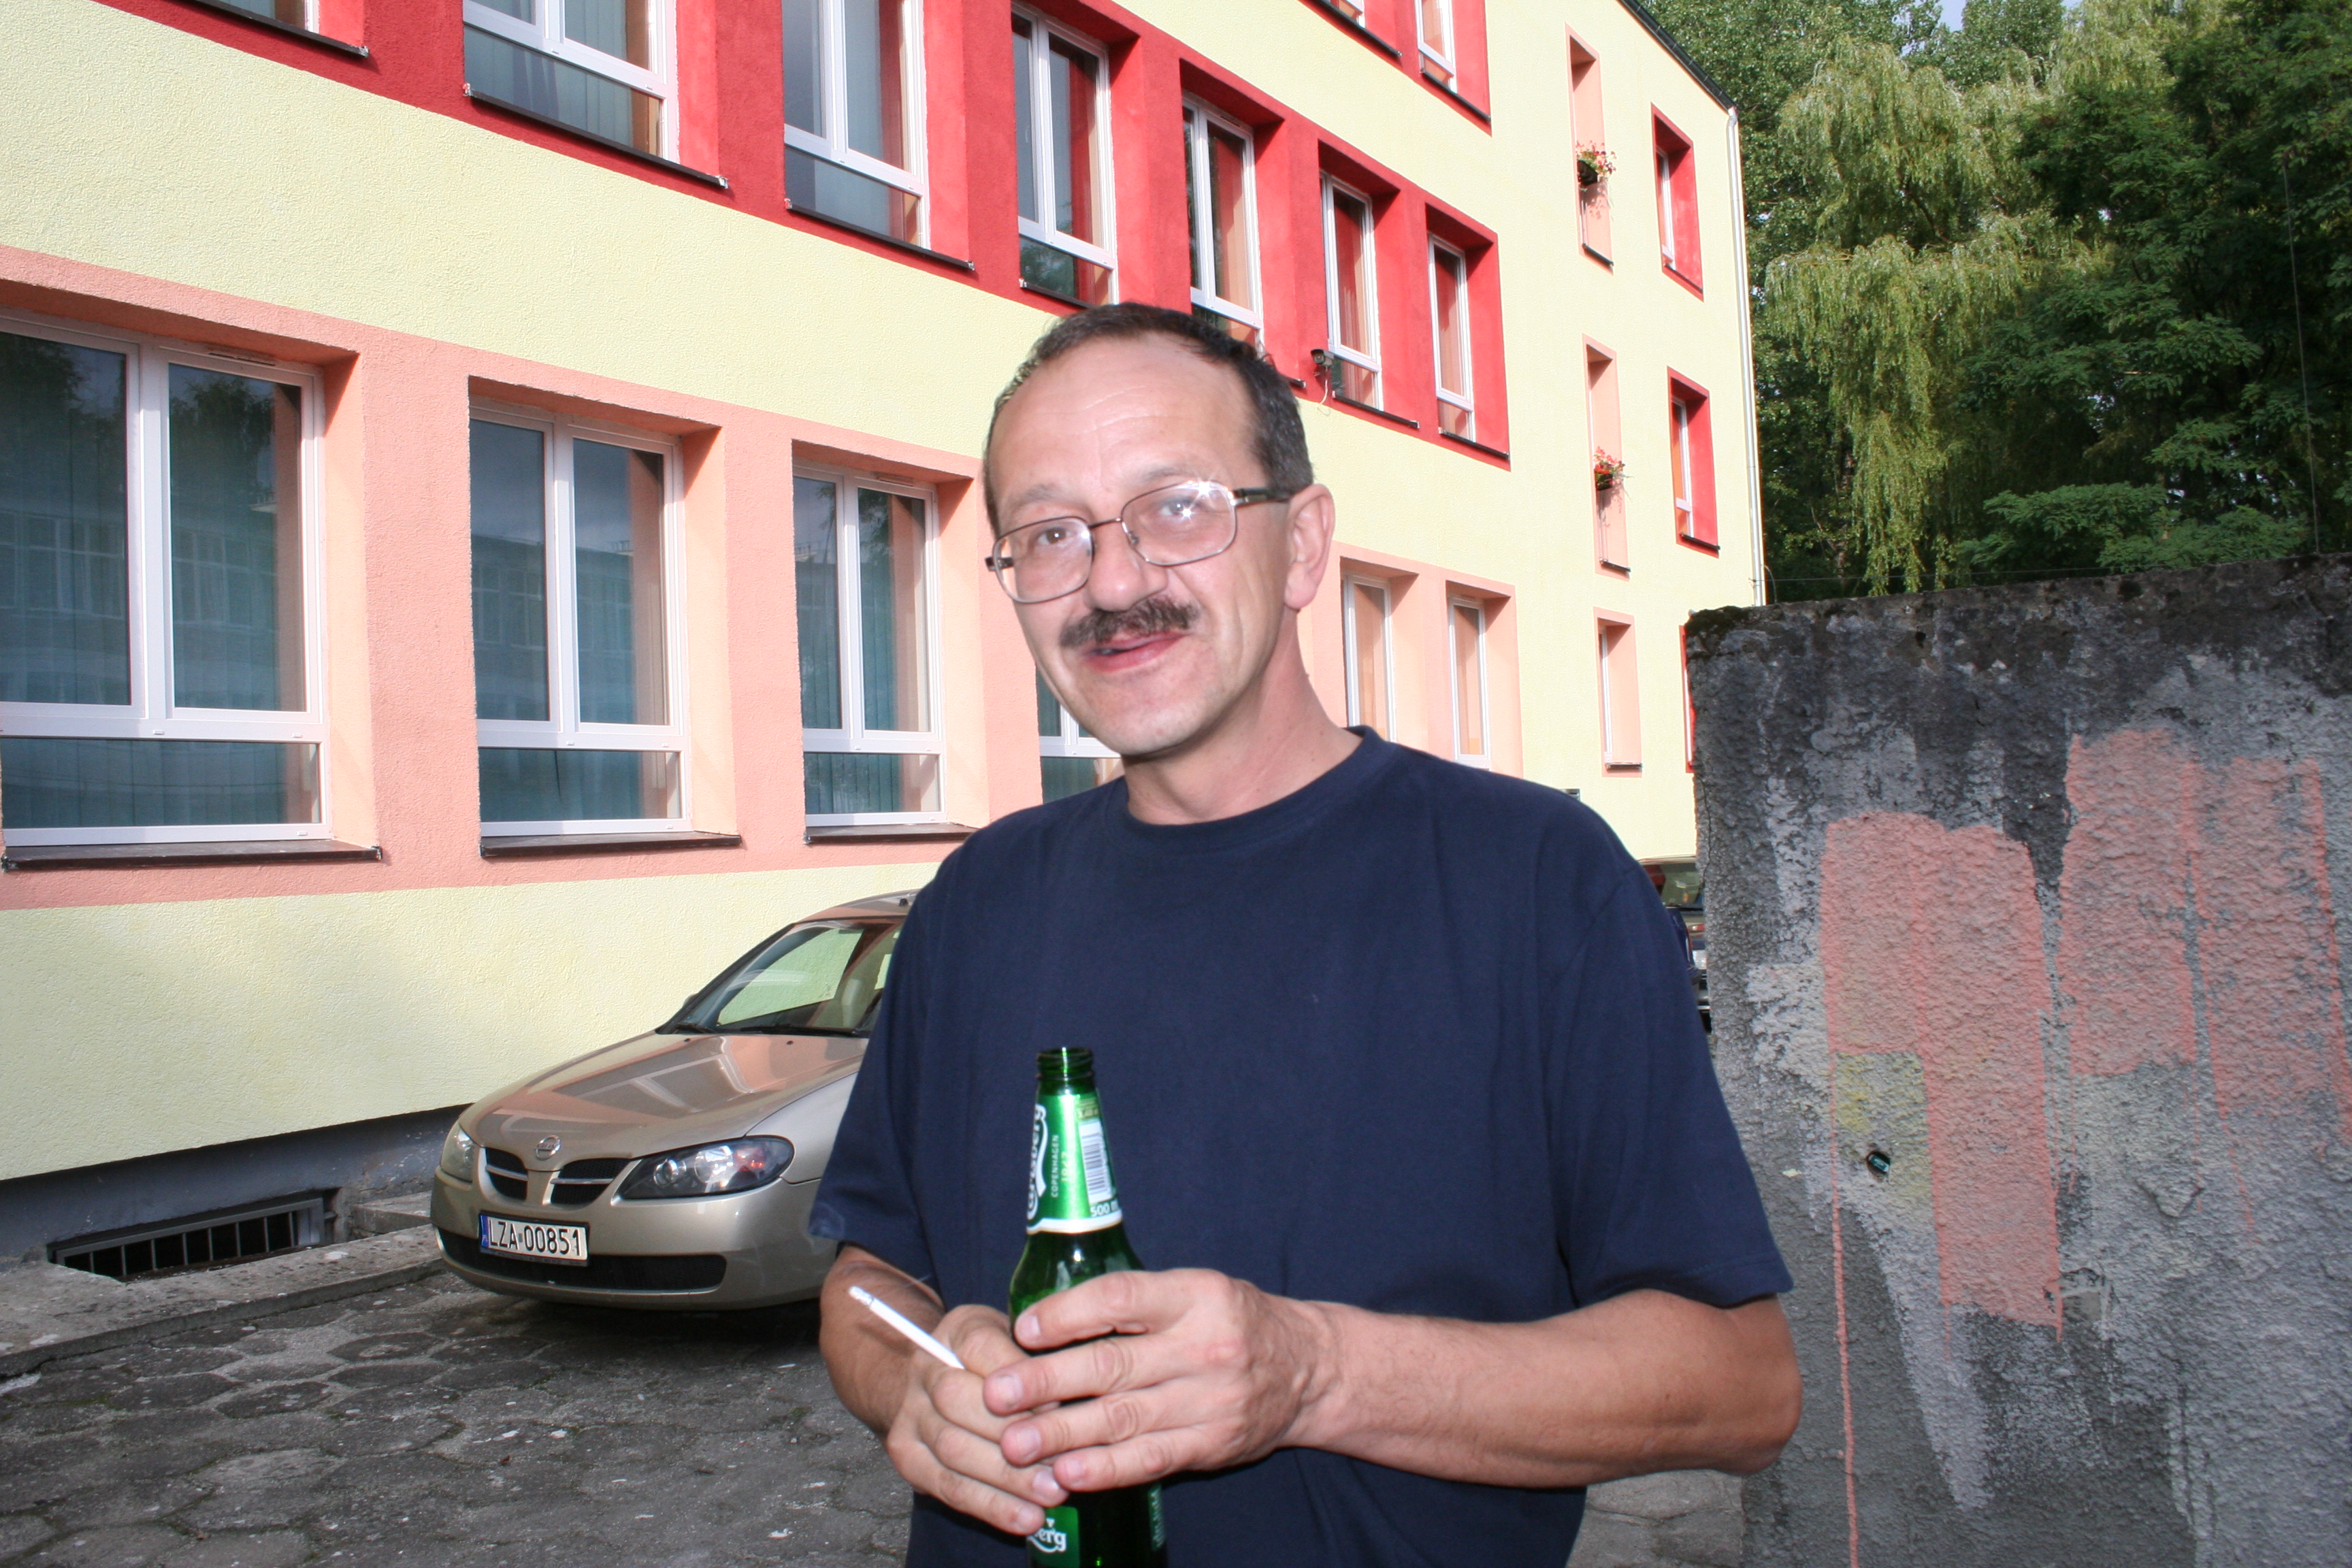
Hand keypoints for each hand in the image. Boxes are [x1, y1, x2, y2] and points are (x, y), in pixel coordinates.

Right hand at [882, 1304, 1069, 1535]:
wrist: (930, 1380)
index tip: (1061, 1402)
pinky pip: (949, 1487)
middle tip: (1062, 1458)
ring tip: (1053, 1492)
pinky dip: (991, 1506)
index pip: (983, 1347)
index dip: (1021, 1377)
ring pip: (955, 1449)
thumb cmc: (998, 1360)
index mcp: (959, 1329)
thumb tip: (1080, 1388)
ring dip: (1007, 1477)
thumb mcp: (1021, 1338)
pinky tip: (1027, 1518)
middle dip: (1013, 1433)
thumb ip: (1042, 1355)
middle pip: (960, 1400)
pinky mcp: (907, 1456)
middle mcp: (926, 1367)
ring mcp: (910, 1413)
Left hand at [982, 1268, 1334, 1492]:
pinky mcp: (1209, 1444)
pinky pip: (1150, 1459)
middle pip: (1113, 1365)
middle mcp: (1202, 1346)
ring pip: (1124, 1418)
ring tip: (1013, 1442)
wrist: (1308, 1369)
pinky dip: (1106, 1468)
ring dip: (1062, 1433)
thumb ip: (1133, 1302)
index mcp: (1194, 1295)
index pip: (1123, 1298)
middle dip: (1047, 1381)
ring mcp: (1208, 1400)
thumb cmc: (1231, 1321)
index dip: (1070, 1313)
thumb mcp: (1193, 1290)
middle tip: (996, 1394)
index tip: (1024, 1328)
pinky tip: (1067, 1472)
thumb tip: (1047, 1318)